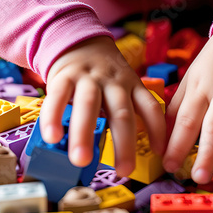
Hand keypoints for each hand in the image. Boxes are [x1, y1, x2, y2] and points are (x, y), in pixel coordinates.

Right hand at [39, 35, 165, 176]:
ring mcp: (88, 78)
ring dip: (84, 134)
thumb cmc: (102, 75)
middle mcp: (113, 82)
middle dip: (124, 144)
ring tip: (80, 161)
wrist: (77, 40)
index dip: (158, 130)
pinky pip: (58, 97)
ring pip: (89, 106)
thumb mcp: (122, 84)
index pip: (150, 107)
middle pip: (122, 113)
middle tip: (124, 171)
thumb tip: (131, 150)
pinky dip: (54, 117)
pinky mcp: (63, 75)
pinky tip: (52, 137)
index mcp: (132, 85)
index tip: (161, 154)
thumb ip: (125, 110)